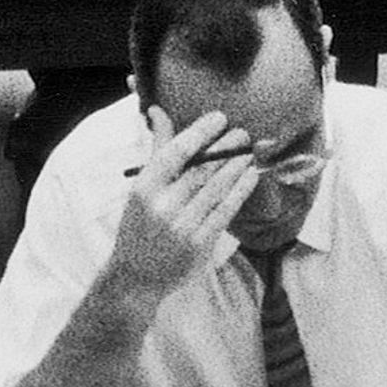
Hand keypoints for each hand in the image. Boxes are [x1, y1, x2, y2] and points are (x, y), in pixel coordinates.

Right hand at [97, 108, 260, 309]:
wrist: (137, 276)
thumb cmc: (139, 224)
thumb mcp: (142, 187)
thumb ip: (156, 149)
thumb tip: (157, 110)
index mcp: (145, 188)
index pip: (175, 152)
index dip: (200, 132)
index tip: (219, 117)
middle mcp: (163, 206)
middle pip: (201, 169)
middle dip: (226, 148)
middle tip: (243, 133)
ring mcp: (182, 227)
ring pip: (217, 188)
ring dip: (237, 166)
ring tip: (250, 151)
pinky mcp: (200, 244)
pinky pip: (225, 211)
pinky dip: (240, 191)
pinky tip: (250, 176)